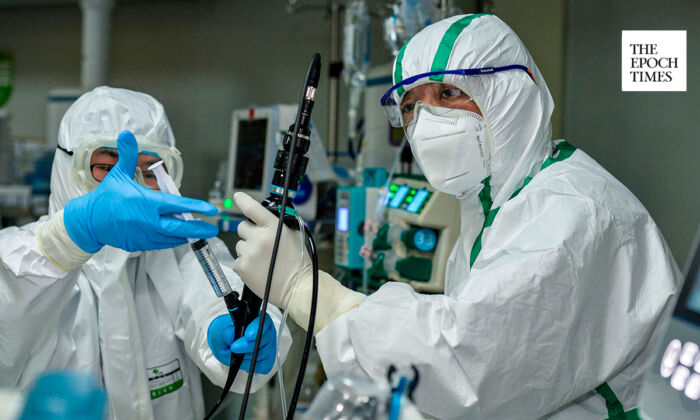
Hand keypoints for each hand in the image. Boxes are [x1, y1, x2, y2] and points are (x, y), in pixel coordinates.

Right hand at [63, 130, 217, 252]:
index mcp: (147, 203)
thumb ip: (127, 155)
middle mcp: (149, 222)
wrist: (89, 221)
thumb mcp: (117, 174)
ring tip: (199, 231)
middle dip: (199, 228)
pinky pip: (161, 244)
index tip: (210, 208)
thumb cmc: (105, 197)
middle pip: (180, 227)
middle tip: (213, 228)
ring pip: (172, 238)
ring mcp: (145, 236)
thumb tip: (127, 134)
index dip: (196, 206)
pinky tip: (179, 236)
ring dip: (186, 235)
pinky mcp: (140, 245)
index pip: (177, 205)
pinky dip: (171, 241)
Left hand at [207, 313, 276, 373]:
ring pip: (262, 354)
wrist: (226, 344)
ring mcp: (269, 345)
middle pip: (264, 339)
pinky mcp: (268, 359)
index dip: (257, 328)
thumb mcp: (221, 328)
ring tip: (235, 355)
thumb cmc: (226, 333)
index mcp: (258, 318)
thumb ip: (226, 331)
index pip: (262, 321)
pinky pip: (263, 365)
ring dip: (246, 357)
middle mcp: (267, 331)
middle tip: (234, 347)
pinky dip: (251, 366)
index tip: (248, 335)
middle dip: (248, 346)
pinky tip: (243, 362)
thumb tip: (231, 334)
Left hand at [232, 192, 309, 308]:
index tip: (237, 196)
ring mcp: (249, 253)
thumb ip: (278, 225)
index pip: (252, 208)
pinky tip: (258, 269)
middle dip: (249, 233)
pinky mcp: (242, 267)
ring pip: (240, 245)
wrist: (297, 286)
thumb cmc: (298, 262)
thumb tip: (264, 218)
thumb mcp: (293, 236)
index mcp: (273, 227)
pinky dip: (246, 264)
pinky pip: (237, 260)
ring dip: (248, 250)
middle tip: (261, 243)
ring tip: (263, 260)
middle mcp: (259, 238)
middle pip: (242, 227)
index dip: (243, 200)